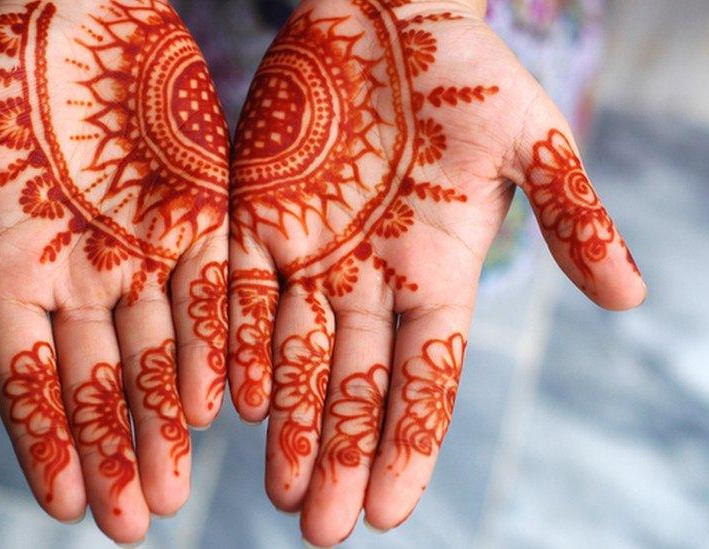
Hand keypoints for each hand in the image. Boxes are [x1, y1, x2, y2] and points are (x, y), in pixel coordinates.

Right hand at [0, 0, 228, 542]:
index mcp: (12, 270)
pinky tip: (218, 406)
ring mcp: (141, 252)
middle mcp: (80, 276)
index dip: (44, 436)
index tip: (61, 504)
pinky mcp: (197, 217)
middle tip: (132, 522)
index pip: (26, 373)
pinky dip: (214, 347)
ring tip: (173, 489)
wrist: (75, 8)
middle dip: (114, 450)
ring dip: (166, 421)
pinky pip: (210, 293)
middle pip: (98, 380)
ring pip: (158, 353)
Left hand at [227, 0, 644, 544]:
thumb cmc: (466, 72)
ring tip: (277, 490)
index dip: (407, 447)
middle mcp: (372, 279)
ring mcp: (312, 253)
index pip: (426, 381)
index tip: (388, 514)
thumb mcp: (530, 139)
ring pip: (296, 355)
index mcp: (439, 274)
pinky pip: (246, 294)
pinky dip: (242, 345)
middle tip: (319, 529)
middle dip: (338, 457)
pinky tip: (234, 401)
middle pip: (354, 385)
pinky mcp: (258, 218)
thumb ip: (569, 216)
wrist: (383, 14)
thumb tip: (630, 298)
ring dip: (287, 422)